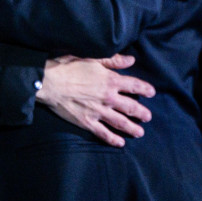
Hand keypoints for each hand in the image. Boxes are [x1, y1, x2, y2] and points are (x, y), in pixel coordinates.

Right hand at [35, 54, 154, 146]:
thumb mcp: (92, 57)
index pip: (134, 85)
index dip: (145, 89)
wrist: (49, 83)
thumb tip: (131, 60)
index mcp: (110, 80)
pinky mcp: (87, 122)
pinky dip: (113, 139)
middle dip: (142, 113)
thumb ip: (113, 60)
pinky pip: (103, 133)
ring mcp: (98, 112)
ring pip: (120, 122)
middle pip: (131, 107)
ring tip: (140, 132)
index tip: (152, 93)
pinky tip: (120, 143)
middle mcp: (108, 97)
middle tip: (148, 117)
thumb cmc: (69, 66)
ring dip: (132, 128)